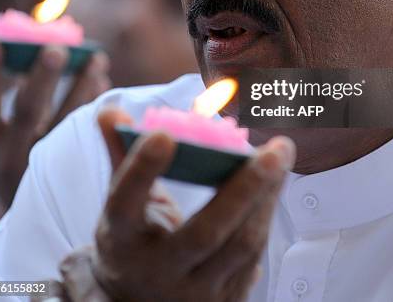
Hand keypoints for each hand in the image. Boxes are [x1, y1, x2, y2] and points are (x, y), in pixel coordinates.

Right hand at [0, 41, 110, 209]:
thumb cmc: (6, 153)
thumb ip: (4, 99)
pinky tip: (101, 78)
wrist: (26, 210)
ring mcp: (43, 163)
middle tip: (58, 49)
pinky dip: (94, 102)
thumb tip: (22, 46)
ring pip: (67, 119)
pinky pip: (87, 130)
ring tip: (97, 57)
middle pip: (29, 110)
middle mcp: (9, 155)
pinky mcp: (71, 166)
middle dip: (44, 77)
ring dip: (83, 84)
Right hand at [88, 108, 294, 301]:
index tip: (162, 133)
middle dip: (243, 189)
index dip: (140, 170)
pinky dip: (266, 213)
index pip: (125, 204)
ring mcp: (195, 291)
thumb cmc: (133, 239)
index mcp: (122, 240)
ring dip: (266, 197)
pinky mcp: (225, 299)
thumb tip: (111, 110)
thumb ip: (121, 154)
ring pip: (240, 246)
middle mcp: (157, 271)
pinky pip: (254, 254)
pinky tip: (276, 181)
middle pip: (204, 234)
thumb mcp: (120, 202)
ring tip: (281, 156)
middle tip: (274, 150)